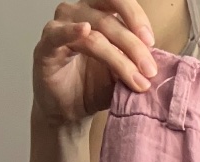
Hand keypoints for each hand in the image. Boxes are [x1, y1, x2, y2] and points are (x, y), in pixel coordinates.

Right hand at [32, 0, 158, 127]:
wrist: (68, 112)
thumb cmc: (91, 86)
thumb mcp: (120, 74)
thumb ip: (134, 63)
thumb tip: (154, 65)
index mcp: (98, 12)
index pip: (118, 2)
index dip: (136, 17)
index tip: (151, 43)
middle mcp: (78, 13)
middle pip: (109, 20)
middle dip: (133, 46)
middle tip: (150, 70)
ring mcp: (60, 26)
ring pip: (93, 35)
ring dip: (117, 57)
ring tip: (135, 78)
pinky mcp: (46, 46)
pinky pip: (59, 35)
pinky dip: (71, 31)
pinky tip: (84, 31)